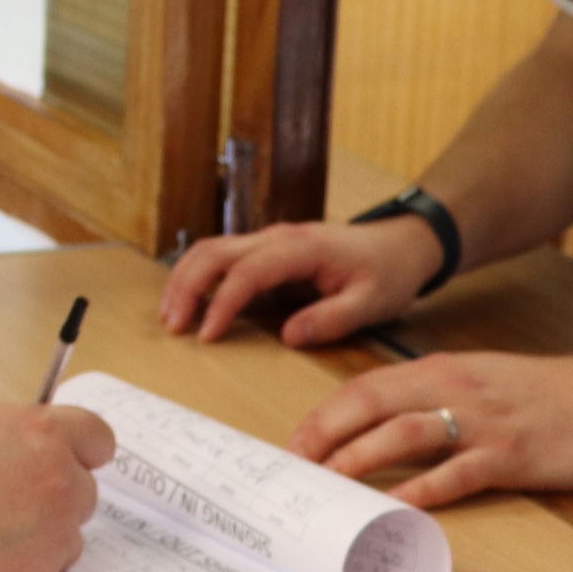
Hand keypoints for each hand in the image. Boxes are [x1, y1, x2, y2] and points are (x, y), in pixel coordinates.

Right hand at [0, 404, 115, 571]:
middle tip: (8, 502)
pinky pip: (46, 571)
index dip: (81, 451)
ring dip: (42, 535)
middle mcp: (59, 481)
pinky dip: (22, 566)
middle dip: (55, 495)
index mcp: (43, 433)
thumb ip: (18, 435)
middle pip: (85, 491)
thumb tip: (37, 447)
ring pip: (68, 535)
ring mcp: (52, 534)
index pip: (99, 439)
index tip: (68, 460)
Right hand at [157, 215, 445, 345]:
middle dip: (186, 287)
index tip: (207, 335)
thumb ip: (332, 318)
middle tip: (172, 325)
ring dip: (185, 280)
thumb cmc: (387, 273)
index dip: (223, 303)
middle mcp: (277, 236)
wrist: (400, 244)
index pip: (248, 272)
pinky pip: (221, 256)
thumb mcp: (372, 303)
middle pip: (214, 252)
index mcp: (302, 248)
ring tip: (171, 316)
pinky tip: (189, 302)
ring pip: (210, 249)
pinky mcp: (265, 249)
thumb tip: (289, 335)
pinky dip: (198, 276)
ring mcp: (268, 239)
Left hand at [289, 341, 572, 507]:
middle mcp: (453, 389)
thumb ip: (432, 395)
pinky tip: (393, 507)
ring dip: (358, 460)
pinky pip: (456, 474)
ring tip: (328, 486)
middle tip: (296, 468)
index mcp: (439, 370)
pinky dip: (420, 491)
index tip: (296, 443)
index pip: (364, 387)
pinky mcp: (511, 457)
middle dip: (324, 436)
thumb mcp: (478, 379)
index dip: (324, 415)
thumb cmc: (543, 393)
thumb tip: (382, 422)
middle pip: (370, 405)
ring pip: (403, 435)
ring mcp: (481, 423)